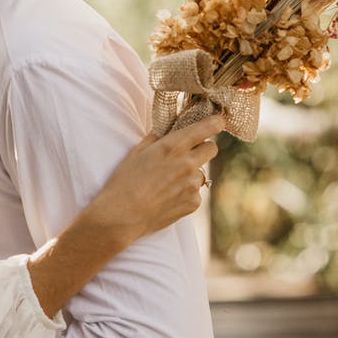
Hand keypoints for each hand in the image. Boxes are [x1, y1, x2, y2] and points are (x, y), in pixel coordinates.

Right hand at [84, 115, 223, 243]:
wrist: (122, 215)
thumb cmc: (124, 181)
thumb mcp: (137, 152)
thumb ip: (157, 138)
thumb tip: (168, 130)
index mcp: (173, 146)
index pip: (208, 127)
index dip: (215, 123)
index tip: (216, 122)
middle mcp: (188, 163)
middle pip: (212, 148)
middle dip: (203, 148)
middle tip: (188, 153)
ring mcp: (192, 185)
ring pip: (202, 173)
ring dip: (191, 174)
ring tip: (169, 183)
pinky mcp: (193, 203)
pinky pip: (196, 192)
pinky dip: (186, 193)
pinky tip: (168, 197)